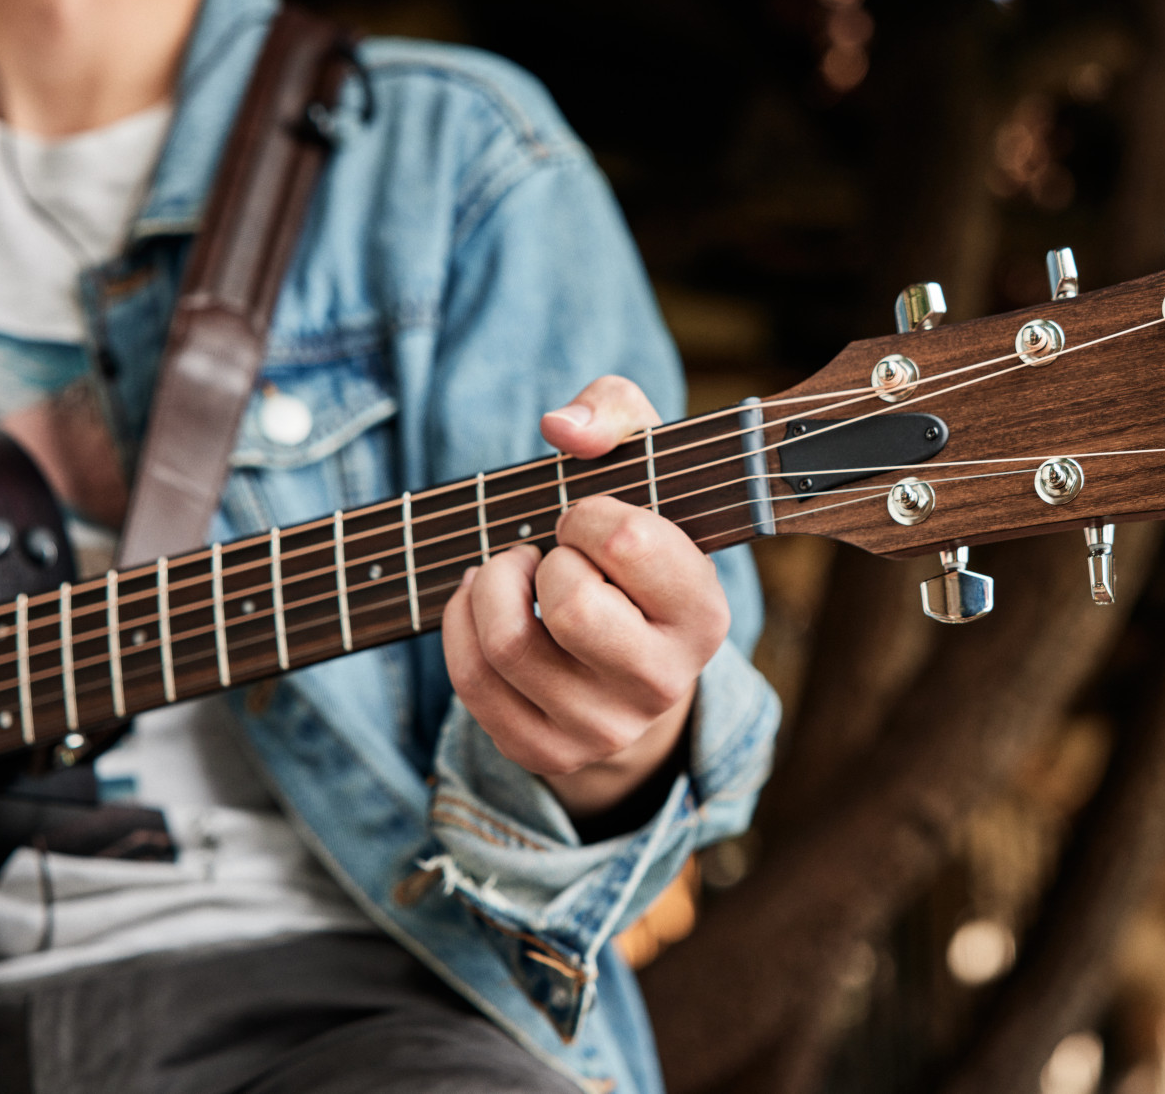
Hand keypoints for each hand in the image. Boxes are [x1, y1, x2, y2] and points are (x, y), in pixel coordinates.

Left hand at [441, 376, 731, 821]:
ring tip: (513, 569)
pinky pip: (472, 681)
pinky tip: (484, 602)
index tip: (588, 520)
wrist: (632, 659)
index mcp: (704, 616)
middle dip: (541, 557)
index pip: (626, 543)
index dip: (587, 514)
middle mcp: (664, 683)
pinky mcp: (545, 751)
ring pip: (508, 644)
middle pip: (568, 604)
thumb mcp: (645, 464)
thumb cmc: (634, 544)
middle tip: (551, 551)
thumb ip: (615, 413)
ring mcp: (603, 727)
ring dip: (492, 584)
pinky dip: (460, 622)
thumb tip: (561, 429)